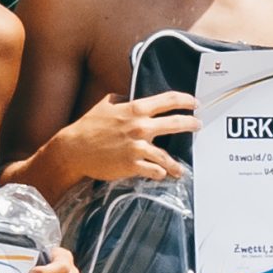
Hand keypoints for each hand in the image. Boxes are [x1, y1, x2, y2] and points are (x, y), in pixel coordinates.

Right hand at [57, 90, 196, 181]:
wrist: (74, 149)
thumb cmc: (88, 126)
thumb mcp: (106, 104)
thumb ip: (123, 99)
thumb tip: (131, 97)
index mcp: (135, 109)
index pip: (168, 100)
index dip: (186, 100)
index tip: (195, 103)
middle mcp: (140, 126)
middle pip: (176, 123)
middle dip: (191, 124)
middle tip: (198, 126)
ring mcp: (137, 147)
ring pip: (167, 156)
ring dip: (176, 164)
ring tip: (180, 169)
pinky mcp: (132, 165)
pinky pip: (154, 171)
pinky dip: (160, 173)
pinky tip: (162, 175)